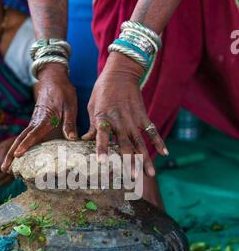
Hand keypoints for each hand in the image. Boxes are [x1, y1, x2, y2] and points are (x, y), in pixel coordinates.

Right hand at [1, 64, 77, 171]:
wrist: (54, 78)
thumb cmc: (63, 92)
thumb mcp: (70, 106)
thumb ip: (69, 123)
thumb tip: (72, 139)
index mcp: (44, 119)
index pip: (33, 134)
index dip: (25, 145)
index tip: (17, 155)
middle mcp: (35, 121)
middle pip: (20, 139)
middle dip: (11, 154)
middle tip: (4, 168)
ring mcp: (33, 122)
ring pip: (20, 139)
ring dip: (12, 152)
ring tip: (6, 167)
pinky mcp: (34, 122)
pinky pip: (25, 136)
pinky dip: (19, 146)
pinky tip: (18, 156)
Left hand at [82, 52, 168, 176]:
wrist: (121, 72)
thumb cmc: (102, 91)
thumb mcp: (92, 107)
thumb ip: (92, 126)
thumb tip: (84, 142)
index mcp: (103, 118)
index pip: (101, 136)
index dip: (101, 149)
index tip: (102, 162)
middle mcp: (119, 121)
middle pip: (125, 145)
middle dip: (130, 162)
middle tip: (133, 178)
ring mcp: (133, 119)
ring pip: (140, 143)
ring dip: (145, 159)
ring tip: (149, 174)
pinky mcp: (143, 116)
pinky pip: (152, 131)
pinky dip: (159, 141)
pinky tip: (164, 153)